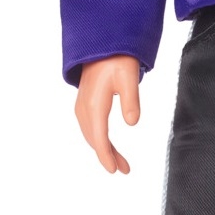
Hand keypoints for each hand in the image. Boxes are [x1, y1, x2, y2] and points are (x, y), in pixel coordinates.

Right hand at [74, 56, 140, 173]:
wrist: (100, 44)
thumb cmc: (116, 58)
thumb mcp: (128, 77)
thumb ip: (131, 100)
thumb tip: (132, 123)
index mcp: (94, 104)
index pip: (99, 137)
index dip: (106, 156)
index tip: (115, 170)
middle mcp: (84, 107)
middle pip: (94, 139)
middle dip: (108, 156)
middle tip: (124, 169)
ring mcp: (82, 105)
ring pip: (91, 134)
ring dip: (104, 148)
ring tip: (120, 161)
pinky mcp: (84, 103)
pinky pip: (90, 127)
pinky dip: (98, 138)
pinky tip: (107, 144)